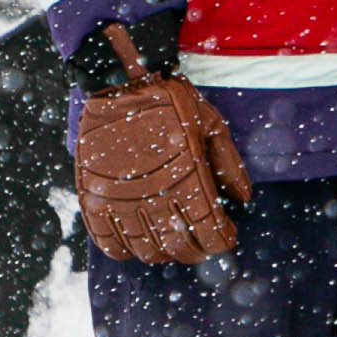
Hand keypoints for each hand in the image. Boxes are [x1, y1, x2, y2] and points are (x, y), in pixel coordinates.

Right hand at [74, 23, 251, 263]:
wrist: (120, 83)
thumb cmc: (171, 101)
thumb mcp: (211, 125)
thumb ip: (228, 165)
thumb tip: (244, 199)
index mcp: (189, 180)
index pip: (210, 232)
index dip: (221, 241)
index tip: (226, 238)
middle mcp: (154, 196)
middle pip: (179, 247)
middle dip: (196, 251)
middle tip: (202, 245)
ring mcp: (120, 200)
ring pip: (145, 250)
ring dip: (163, 253)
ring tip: (172, 244)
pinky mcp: (93, 198)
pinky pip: (106, 242)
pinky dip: (123, 250)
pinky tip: (136, 245)